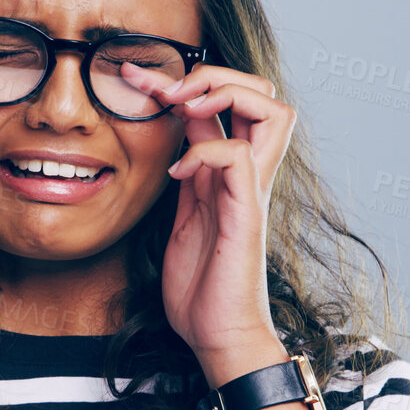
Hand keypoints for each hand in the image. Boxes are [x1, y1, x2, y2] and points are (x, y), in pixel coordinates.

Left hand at [119, 61, 297, 379]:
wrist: (218, 336)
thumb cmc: (202, 285)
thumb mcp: (184, 214)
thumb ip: (188, 175)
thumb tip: (176, 139)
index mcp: (231, 173)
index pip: (225, 102)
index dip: (185, 80)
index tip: (136, 78)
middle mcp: (249, 175)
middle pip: (264, 92)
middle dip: (216, 74)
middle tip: (169, 90)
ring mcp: (252, 192)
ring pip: (273, 110)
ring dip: (224, 95)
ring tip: (183, 108)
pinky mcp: (247, 214)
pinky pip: (240, 157)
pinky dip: (206, 151)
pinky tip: (178, 172)